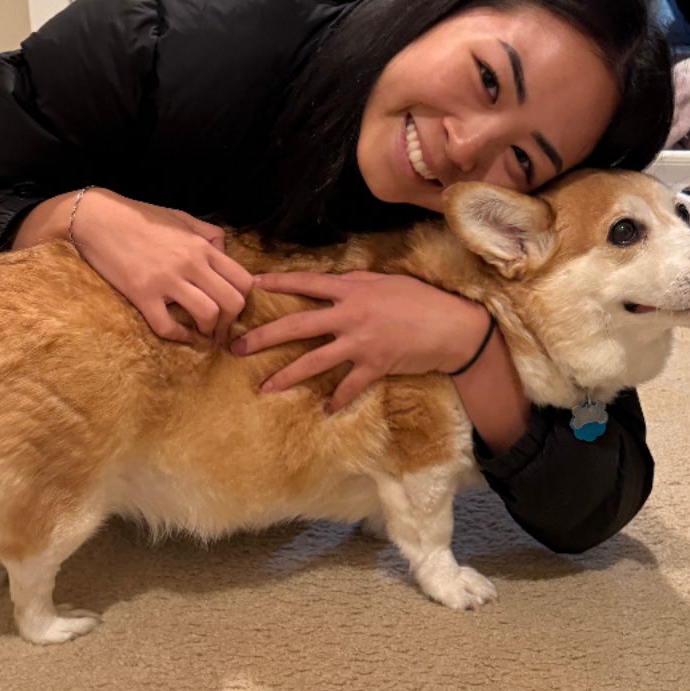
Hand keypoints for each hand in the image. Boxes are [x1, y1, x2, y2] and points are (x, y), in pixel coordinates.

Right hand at [14, 188, 251, 345]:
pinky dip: (180, 337)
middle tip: (223, 330)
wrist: (97, 219)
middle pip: (232, 302)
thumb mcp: (181, 217)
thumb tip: (225, 250)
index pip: (243, 279)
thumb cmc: (139, 216)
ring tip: (204, 336)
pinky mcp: (142, 295)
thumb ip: (207, 233)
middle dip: (232, 322)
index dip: (245, 300)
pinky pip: (168, 326)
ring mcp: (166, 280)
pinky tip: (182, 336)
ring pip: (208, 315)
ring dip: (210, 332)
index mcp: (202, 246)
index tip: (234, 309)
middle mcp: (190, 263)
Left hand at [231, 271, 491, 411]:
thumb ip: (357, 282)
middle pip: (297, 325)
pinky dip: (337, 399)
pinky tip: (326, 409)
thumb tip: (335, 282)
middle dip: (264, 336)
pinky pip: (348, 386)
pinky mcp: (374, 365)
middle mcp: (350, 314)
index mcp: (351, 289)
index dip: (277, 283)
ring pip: (314, 361)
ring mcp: (360, 342)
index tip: (250, 285)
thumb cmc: (421, 299)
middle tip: (236, 346)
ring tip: (264, 388)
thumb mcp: (386, 281)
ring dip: (287, 376)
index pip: (305, 284)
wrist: (453, 326)